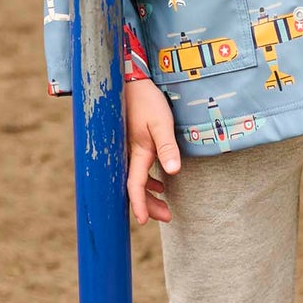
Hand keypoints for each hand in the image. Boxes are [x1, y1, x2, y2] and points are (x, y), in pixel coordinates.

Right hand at [125, 81, 180, 224]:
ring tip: (164, 205)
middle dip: (149, 205)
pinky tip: (159, 182)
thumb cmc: (147, 100)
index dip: (140, 204)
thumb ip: (167, 147)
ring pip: (136, 179)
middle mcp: (129, 153)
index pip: (135, 185)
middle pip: (135, 187)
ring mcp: (129, 148)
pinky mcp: (132, 142)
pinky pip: (137, 169)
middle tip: (167, 217)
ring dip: (149, 194)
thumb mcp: (161, 123)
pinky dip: (147, 180)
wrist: (130, 81)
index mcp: (137, 151)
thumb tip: (173, 172)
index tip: (144, 222)